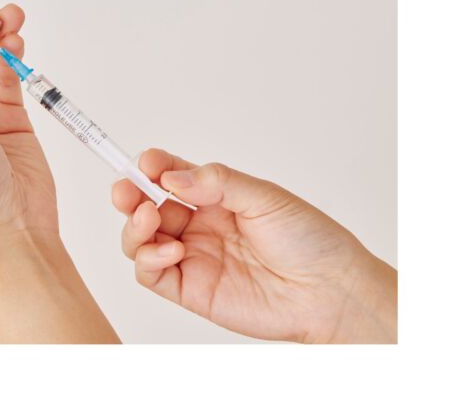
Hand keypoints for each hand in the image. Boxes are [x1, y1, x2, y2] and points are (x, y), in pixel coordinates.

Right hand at [112, 148, 396, 342]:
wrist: (330, 293)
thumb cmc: (309, 241)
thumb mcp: (265, 197)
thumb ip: (216, 183)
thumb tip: (172, 177)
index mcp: (215, 197)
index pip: (171, 175)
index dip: (152, 166)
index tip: (146, 162)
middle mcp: (198, 225)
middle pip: (146, 205)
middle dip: (130, 194)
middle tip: (127, 190)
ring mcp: (191, 257)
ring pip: (140, 238)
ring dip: (134, 226)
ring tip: (148, 218)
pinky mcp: (189, 289)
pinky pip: (150, 273)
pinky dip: (148, 258)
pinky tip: (170, 250)